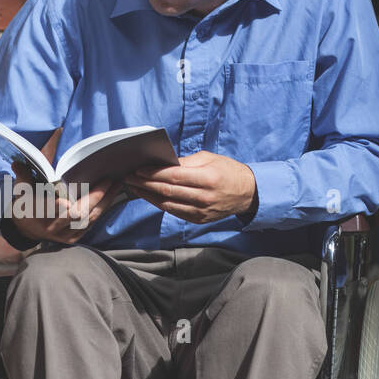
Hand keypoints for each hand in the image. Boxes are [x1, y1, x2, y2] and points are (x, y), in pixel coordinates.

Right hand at [8, 129, 123, 243]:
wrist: (27, 229)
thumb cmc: (25, 205)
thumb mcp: (20, 191)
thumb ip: (23, 177)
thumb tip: (17, 163)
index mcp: (37, 214)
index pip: (47, 210)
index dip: (56, 207)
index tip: (65, 201)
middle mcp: (52, 227)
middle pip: (76, 214)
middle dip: (94, 197)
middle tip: (108, 179)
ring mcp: (64, 234)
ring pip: (88, 219)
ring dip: (105, 202)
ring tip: (117, 184)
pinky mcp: (74, 238)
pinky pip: (92, 223)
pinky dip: (102, 209)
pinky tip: (112, 195)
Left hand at [125, 152, 257, 223]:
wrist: (248, 193)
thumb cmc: (228, 171)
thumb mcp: (209, 158)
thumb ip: (186, 162)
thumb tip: (163, 164)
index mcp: (208, 179)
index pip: (174, 176)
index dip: (154, 174)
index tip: (139, 169)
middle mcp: (204, 197)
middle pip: (168, 191)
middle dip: (145, 184)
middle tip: (130, 177)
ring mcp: (201, 211)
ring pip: (168, 204)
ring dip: (148, 196)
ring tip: (134, 187)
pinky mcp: (198, 219)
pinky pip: (174, 212)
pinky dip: (159, 204)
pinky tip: (149, 196)